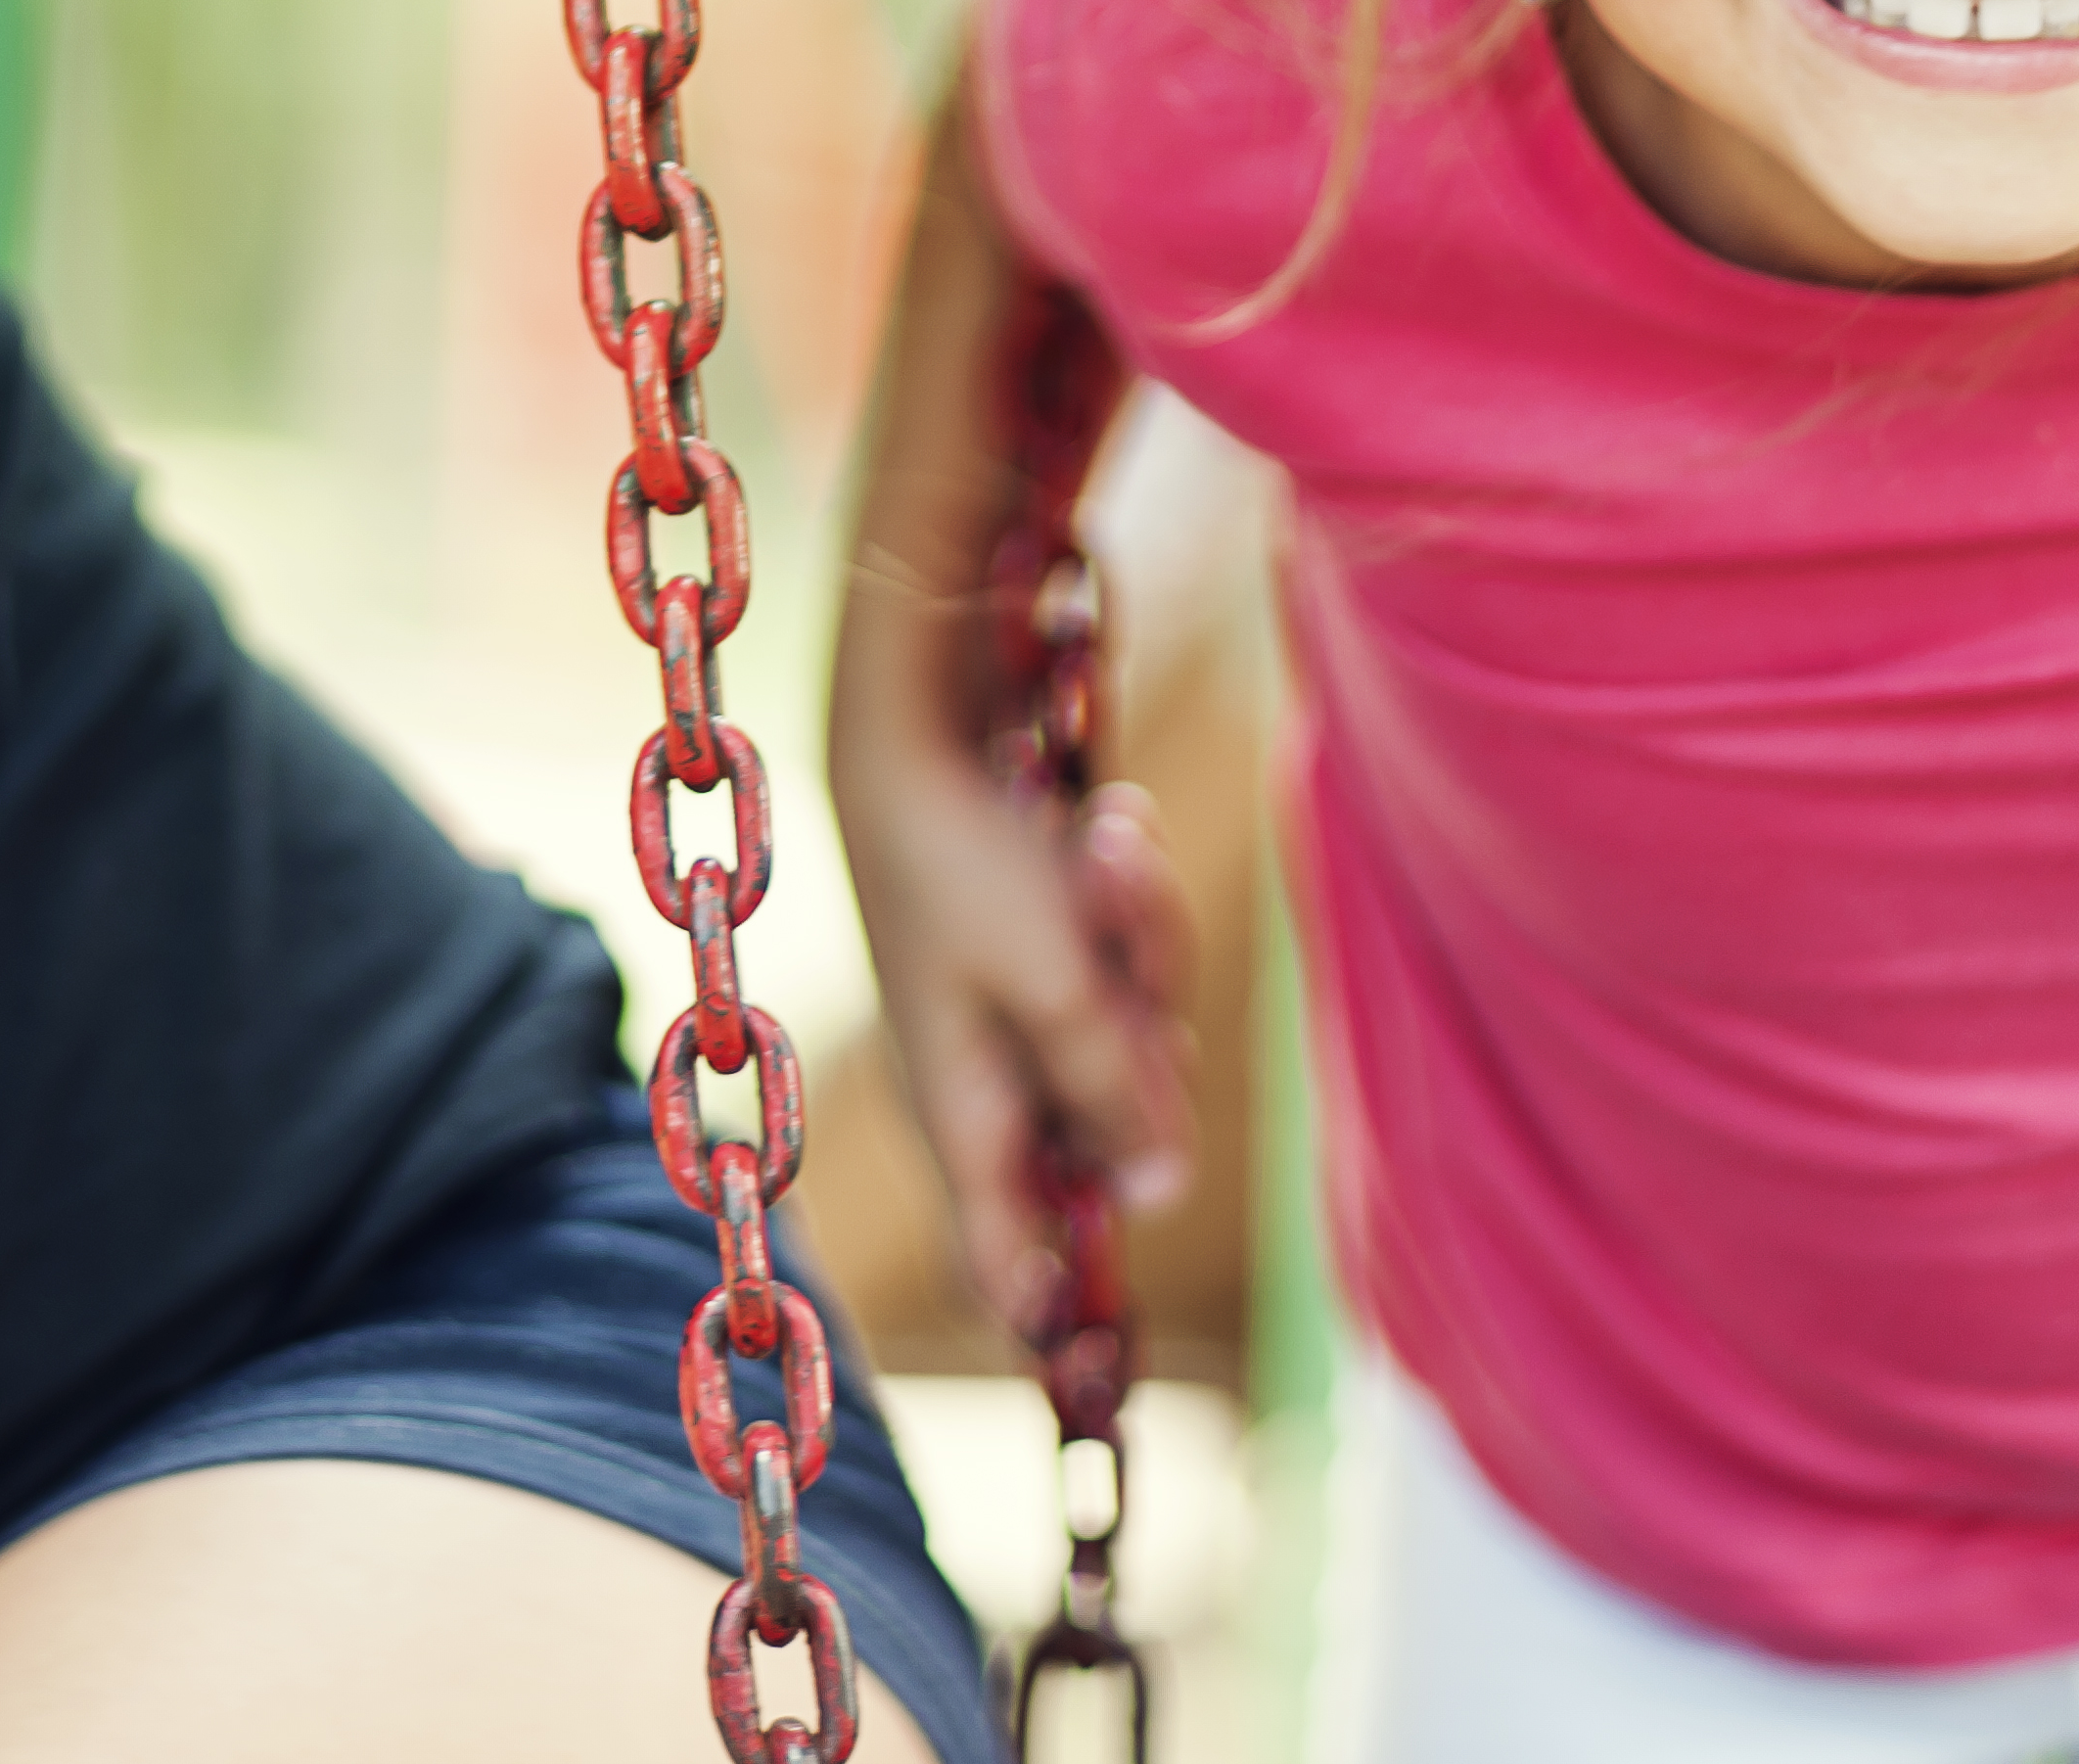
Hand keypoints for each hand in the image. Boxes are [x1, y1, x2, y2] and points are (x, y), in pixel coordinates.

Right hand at [833, 707, 1199, 1348]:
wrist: (915, 729)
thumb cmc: (963, 866)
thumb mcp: (1058, 988)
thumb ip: (1117, 1092)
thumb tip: (1163, 1191)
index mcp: (965, 1114)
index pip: (1000, 1259)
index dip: (1050, 1304)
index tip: (1097, 1350)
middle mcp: (992, 1079)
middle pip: (1114, 1127)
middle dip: (1141, 1028)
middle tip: (1120, 931)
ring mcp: (1019, 1014)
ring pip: (1135, 1030)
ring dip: (1140, 935)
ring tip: (1107, 843)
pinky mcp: (1044, 953)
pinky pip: (1124, 959)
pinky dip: (1125, 898)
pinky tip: (1107, 829)